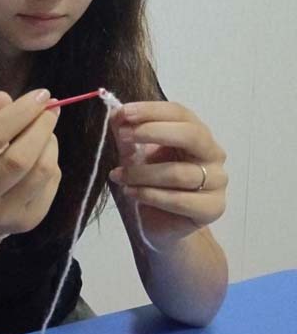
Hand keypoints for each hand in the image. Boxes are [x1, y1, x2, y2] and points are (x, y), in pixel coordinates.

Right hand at [0, 88, 61, 239]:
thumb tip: (4, 97)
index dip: (19, 112)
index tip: (40, 96)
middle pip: (18, 158)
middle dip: (40, 128)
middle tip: (51, 110)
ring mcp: (5, 213)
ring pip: (41, 171)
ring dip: (50, 143)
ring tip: (47, 132)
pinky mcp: (28, 220)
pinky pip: (51, 183)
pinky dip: (53, 161)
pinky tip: (45, 155)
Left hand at [108, 101, 226, 249]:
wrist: (162, 222)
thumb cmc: (151, 182)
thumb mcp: (135, 154)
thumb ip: (127, 134)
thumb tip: (116, 114)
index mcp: (196, 132)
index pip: (179, 112)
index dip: (151, 110)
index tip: (123, 112)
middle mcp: (212, 152)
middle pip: (190, 135)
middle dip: (153, 132)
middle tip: (124, 136)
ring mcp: (217, 180)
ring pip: (178, 172)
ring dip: (141, 173)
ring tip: (118, 175)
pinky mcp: (212, 208)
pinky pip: (178, 199)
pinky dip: (149, 195)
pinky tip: (131, 192)